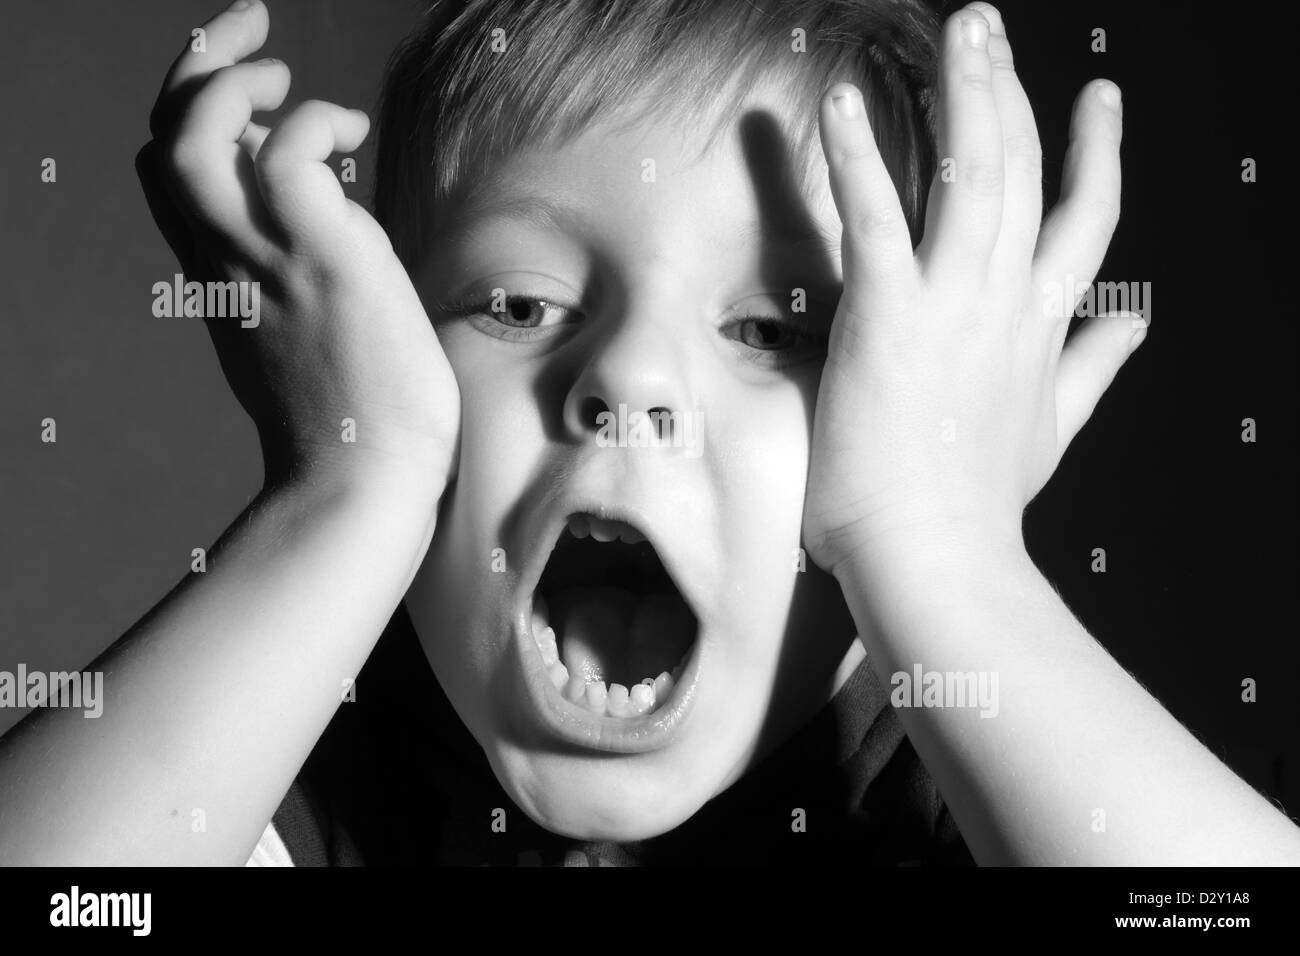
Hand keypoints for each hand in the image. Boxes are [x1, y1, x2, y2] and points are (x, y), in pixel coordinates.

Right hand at [136, 0, 458, 493]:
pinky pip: (290, 156)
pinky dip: (312, 122)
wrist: (361, 480)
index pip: (175, 173)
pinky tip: (351, 135)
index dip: (197, 113)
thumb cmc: (352, 418)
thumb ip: (293, 269)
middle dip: (198, 63)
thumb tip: (330, 209)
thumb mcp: (302, 331)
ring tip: (290, 81)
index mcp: (219, 275)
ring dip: (235, 83)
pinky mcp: (322, 260)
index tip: (249, 88)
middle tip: (256, 34)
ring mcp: (267, 259)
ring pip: (195, 139)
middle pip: (164, 139)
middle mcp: (225, 261)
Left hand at [802, 2, 1138, 575]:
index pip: (1085, 219)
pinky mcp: (890, 316)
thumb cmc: (979, 504)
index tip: (1100, 101)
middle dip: (1013, 91)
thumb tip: (1139, 321)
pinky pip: (877, 217)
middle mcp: (1007, 300)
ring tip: (962, 29)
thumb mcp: (1055, 429)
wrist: (937, 559)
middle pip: (1025, 172)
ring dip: (967, 93)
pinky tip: (848, 103)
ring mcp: (953, 304)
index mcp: (1043, 324)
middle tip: (993, 27)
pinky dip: (861, 158)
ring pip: (975, 174)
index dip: (1096, 153)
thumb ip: (1096, 366)